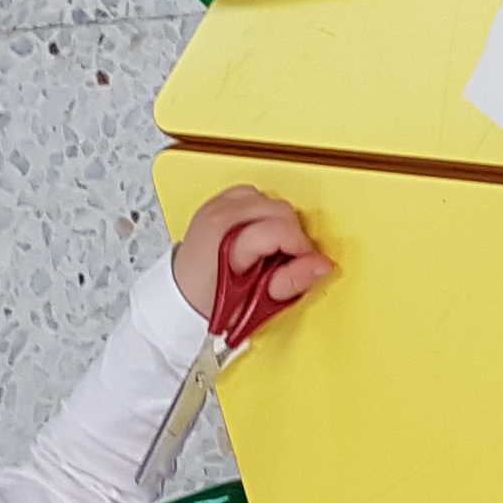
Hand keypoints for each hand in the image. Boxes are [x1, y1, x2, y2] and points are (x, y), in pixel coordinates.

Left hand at [170, 183, 333, 324]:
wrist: (181, 300)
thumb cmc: (210, 305)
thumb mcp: (255, 304)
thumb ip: (291, 281)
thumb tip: (321, 265)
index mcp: (225, 241)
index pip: (279, 228)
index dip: (301, 246)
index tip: (306, 263)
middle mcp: (218, 216)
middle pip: (279, 209)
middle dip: (292, 235)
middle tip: (287, 261)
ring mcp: (215, 206)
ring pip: (268, 199)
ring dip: (277, 222)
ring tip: (269, 249)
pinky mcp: (217, 203)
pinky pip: (253, 196)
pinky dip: (263, 214)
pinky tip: (259, 235)